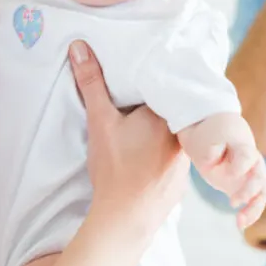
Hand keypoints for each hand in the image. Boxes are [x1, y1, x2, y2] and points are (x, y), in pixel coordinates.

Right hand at [69, 40, 188, 232]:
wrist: (126, 218)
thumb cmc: (115, 168)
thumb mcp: (100, 121)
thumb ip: (91, 83)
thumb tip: (79, 46)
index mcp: (168, 114)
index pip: (169, 87)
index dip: (160, 80)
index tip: (151, 73)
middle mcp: (185, 134)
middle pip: (176, 110)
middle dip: (163, 105)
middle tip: (145, 100)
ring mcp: (186, 159)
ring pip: (179, 134)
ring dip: (166, 130)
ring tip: (148, 127)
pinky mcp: (182, 179)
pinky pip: (178, 157)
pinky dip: (167, 153)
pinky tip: (152, 157)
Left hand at [178, 115, 265, 228]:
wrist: (212, 132)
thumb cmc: (210, 133)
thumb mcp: (206, 136)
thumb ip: (211, 149)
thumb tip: (215, 161)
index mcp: (242, 146)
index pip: (247, 157)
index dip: (240, 166)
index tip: (231, 174)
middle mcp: (252, 161)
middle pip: (260, 177)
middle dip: (249, 191)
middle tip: (234, 201)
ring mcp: (250, 175)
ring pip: (261, 194)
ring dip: (254, 209)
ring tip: (240, 223)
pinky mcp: (244, 186)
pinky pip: (254, 202)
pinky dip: (250, 214)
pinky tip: (240, 225)